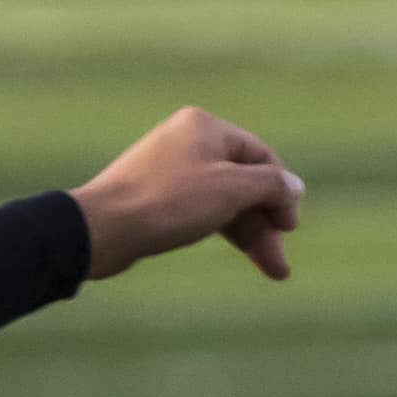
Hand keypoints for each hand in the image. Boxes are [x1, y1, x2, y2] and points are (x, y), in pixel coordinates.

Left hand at [73, 106, 302, 284]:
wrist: (101, 228)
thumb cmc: (168, 202)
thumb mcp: (230, 189)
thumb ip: (269, 185)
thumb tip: (294, 186)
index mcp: (206, 126)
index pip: (260, 155)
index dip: (281, 191)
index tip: (290, 227)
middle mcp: (187, 141)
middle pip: (241, 182)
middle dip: (264, 223)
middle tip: (279, 263)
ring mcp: (168, 170)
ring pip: (221, 200)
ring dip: (248, 234)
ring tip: (272, 270)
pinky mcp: (153, 198)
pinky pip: (197, 210)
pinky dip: (219, 230)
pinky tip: (238, 250)